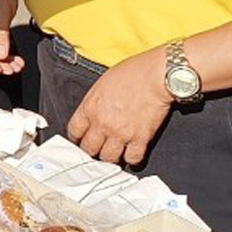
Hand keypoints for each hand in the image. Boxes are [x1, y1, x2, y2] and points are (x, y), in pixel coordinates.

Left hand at [65, 49, 173, 166]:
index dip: (77, 138)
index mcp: (91, 107)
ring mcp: (121, 133)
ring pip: (108, 158)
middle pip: (89, 149)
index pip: (74, 131)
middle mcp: (102, 123)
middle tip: (97, 149)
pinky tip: (132, 154)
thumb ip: (96, 100)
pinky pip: (132, 159)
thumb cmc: (134, 72)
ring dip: (111, 157)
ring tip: (114, 154)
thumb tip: (95, 110)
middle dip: (92, 150)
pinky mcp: (140, 139)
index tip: (80, 140)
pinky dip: (132, 159)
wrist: (156, 76)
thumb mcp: (104, 82)